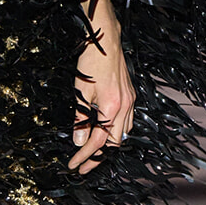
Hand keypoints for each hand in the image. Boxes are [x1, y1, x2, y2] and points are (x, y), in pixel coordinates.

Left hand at [69, 24, 134, 173]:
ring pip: (122, 133)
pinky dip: (115, 131)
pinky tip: (105, 131)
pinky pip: (127, 121)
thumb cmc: (91, 61)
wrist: (106, 38)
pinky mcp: (130, 95)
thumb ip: (81, 118)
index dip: (85, 156)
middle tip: (84, 165)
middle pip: (114, 143)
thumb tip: (78, 140)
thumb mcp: (80, 91)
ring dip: (108, 145)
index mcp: (112, 107)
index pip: (97, 142)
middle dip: (99, 157)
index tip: (75, 166)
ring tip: (92, 152)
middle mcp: (125, 107)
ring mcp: (130, 101)